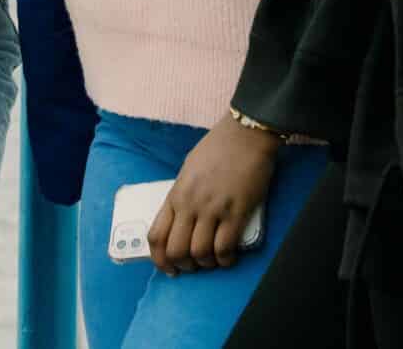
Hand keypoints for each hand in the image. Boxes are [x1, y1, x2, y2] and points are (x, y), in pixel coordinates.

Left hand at [149, 117, 280, 274]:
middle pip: (176, 251)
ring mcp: (212, 209)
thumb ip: (183, 196)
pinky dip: (225, 260)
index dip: (160, 260)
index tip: (169, 269)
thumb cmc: (217, 148)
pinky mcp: (236, 212)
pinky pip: (225, 248)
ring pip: (200, 253)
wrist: (245, 134)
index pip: (156, 236)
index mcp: (175, 194)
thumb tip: (182, 220)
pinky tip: (229, 257)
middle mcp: (189, 204)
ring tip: (213, 260)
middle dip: (184, 266)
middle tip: (194, 266)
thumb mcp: (188, 170)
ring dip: (206, 264)